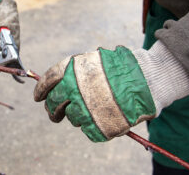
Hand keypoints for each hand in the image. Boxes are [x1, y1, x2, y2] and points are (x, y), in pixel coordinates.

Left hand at [34, 41, 188, 141]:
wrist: (150, 79)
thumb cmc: (124, 67)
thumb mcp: (95, 59)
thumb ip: (76, 71)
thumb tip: (58, 83)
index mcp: (72, 70)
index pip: (48, 81)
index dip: (41, 90)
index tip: (38, 97)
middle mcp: (74, 89)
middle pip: (54, 102)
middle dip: (52, 108)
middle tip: (54, 112)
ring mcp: (85, 109)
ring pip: (71, 118)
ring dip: (76, 115)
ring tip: (91, 109)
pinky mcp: (98, 127)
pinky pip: (87, 130)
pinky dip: (92, 125)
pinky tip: (103, 117)